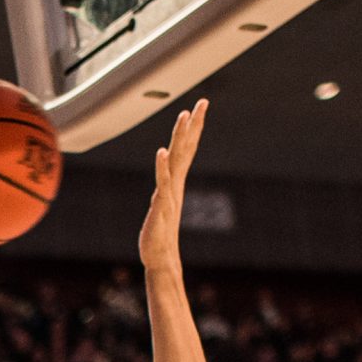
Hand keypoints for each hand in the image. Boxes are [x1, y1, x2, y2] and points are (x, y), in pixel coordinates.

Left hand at [137, 99, 206, 272]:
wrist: (160, 259)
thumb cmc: (159, 236)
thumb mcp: (161, 207)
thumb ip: (165, 192)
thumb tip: (166, 183)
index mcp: (174, 182)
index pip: (186, 149)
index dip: (193, 128)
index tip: (200, 107)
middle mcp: (174, 185)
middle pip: (186, 149)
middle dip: (194, 124)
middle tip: (202, 102)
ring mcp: (168, 194)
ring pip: (176, 161)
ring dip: (180, 138)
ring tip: (184, 116)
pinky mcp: (160, 207)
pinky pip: (162, 183)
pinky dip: (162, 168)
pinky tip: (161, 152)